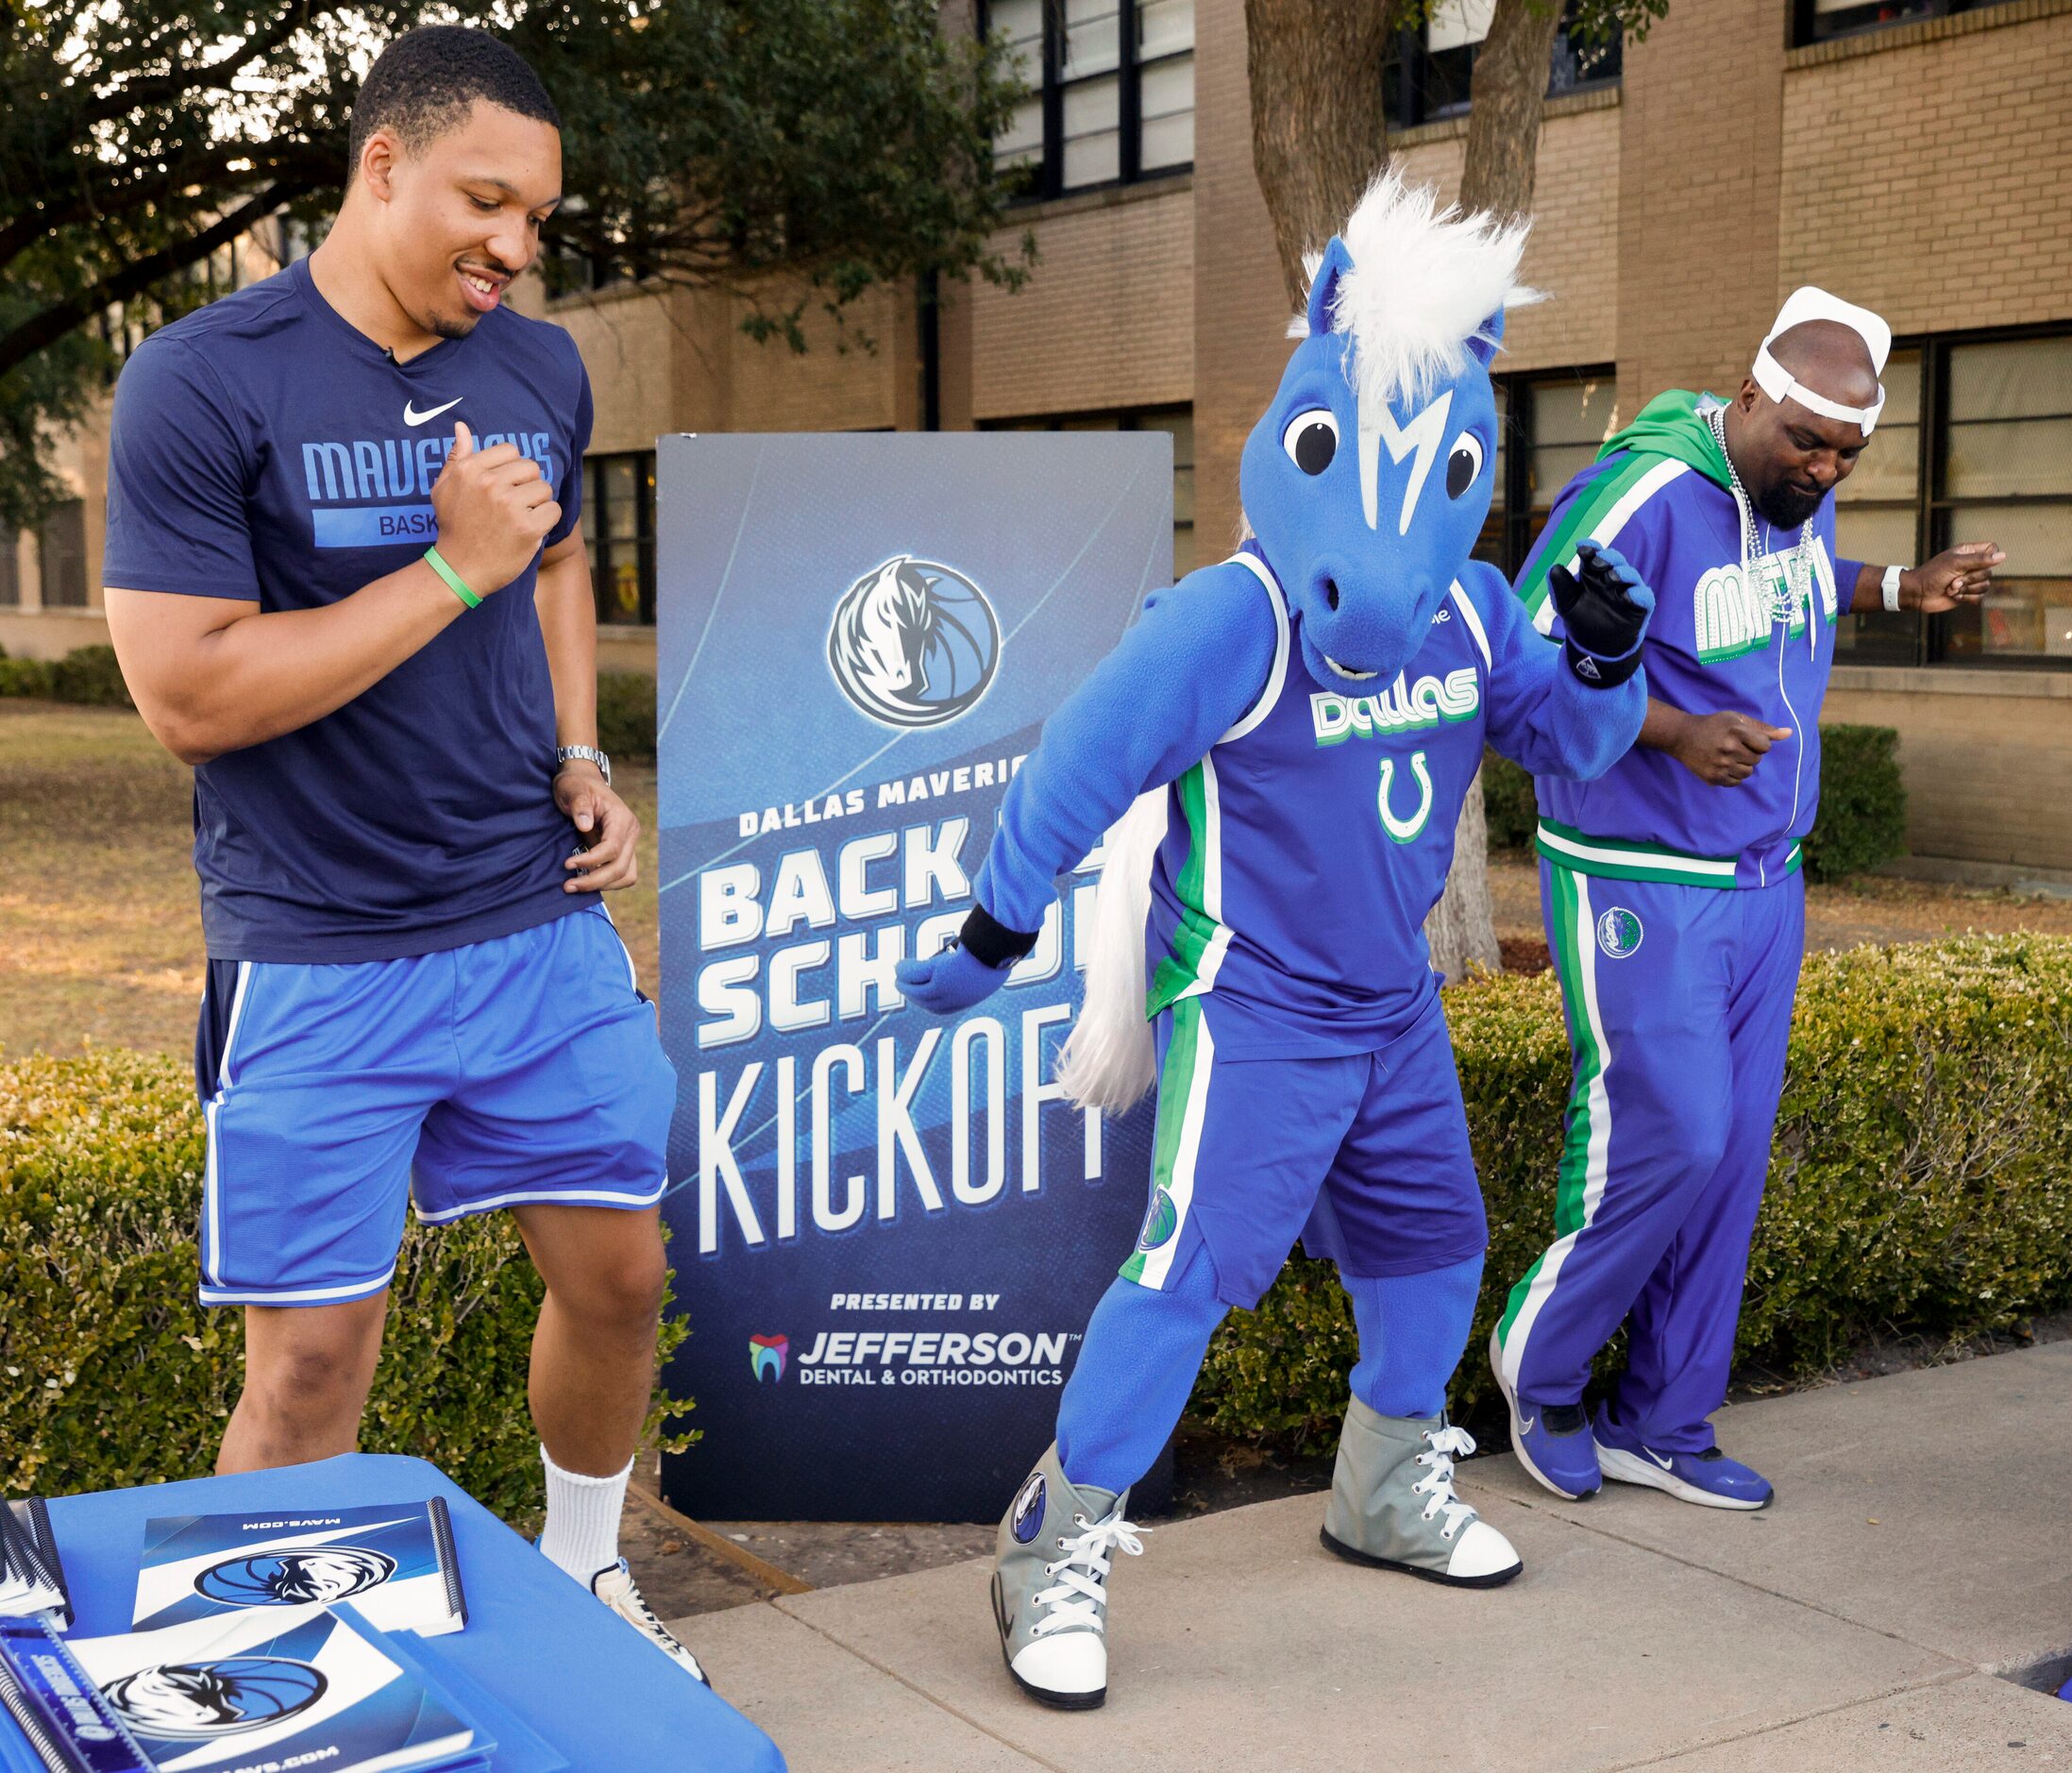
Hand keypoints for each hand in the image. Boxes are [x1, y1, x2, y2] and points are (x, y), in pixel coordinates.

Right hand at [429, 420, 562, 596]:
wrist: (459, 569)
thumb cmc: (454, 527)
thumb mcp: (444, 488)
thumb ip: (457, 456)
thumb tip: (461, 426)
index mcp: (470, 470)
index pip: (511, 451)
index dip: (513, 469)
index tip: (504, 488)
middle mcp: (489, 483)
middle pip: (532, 468)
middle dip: (528, 485)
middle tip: (514, 506)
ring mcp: (509, 505)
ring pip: (544, 488)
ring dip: (538, 504)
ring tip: (520, 518)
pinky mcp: (528, 527)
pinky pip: (554, 510)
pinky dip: (547, 521)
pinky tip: (530, 530)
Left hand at [555, 761, 639, 892]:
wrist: (583, 781)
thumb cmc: (577, 784)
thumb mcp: (573, 789)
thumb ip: (579, 805)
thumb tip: (585, 825)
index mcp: (622, 818)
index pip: (612, 848)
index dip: (590, 860)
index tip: (567, 865)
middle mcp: (630, 833)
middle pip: (620, 868)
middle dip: (595, 881)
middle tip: (568, 886)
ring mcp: (629, 843)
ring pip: (626, 876)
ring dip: (602, 885)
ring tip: (575, 886)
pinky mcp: (622, 851)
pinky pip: (621, 875)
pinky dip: (605, 882)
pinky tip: (585, 880)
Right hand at [896, 941, 1011, 1014]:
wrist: (999, 948)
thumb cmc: (999, 950)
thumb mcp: (990, 962)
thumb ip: (980, 964)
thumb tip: (978, 955)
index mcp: (970, 998)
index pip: (944, 1008)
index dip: (930, 1002)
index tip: (923, 994)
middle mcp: (956, 999)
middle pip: (927, 1002)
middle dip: (913, 995)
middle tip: (904, 985)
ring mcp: (945, 988)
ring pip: (916, 991)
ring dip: (904, 984)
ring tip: (898, 976)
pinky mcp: (938, 974)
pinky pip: (914, 974)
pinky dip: (904, 970)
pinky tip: (899, 965)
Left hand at [1550, 540, 1653, 683]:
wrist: (1595, 647)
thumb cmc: (1581, 618)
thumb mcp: (1566, 604)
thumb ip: (1560, 587)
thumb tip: (1554, 567)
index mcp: (1593, 574)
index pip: (1593, 555)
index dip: (1590, 549)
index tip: (1581, 547)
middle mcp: (1611, 578)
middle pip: (1614, 560)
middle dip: (1606, 558)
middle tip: (1596, 562)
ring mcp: (1627, 590)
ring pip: (1630, 575)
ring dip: (1622, 573)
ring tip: (1612, 578)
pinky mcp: (1640, 606)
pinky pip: (1643, 596)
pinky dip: (1638, 594)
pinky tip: (1628, 596)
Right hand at [1672, 710, 1790, 787]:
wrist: (1682, 737)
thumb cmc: (1713, 725)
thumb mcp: (1737, 720)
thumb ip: (1763, 728)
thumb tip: (1789, 733)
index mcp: (1736, 732)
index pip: (1765, 746)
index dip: (1759, 743)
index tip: (1746, 739)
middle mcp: (1729, 749)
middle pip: (1757, 760)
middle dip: (1750, 754)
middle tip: (1735, 747)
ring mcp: (1720, 764)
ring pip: (1748, 773)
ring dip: (1743, 766)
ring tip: (1729, 757)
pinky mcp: (1713, 777)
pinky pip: (1735, 783)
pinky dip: (1733, 776)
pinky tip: (1723, 766)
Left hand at [1905, 542, 2004, 613]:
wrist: (1917, 594)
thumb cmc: (1932, 574)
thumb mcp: (1955, 563)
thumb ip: (1979, 559)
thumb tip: (2003, 556)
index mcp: (1968, 552)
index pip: (1992, 548)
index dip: (1990, 556)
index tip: (1977, 562)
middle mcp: (1971, 565)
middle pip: (1989, 571)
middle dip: (1970, 578)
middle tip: (1953, 580)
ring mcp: (1969, 580)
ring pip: (1985, 585)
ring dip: (1967, 589)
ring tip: (1951, 588)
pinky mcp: (1967, 594)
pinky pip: (1980, 597)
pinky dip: (1967, 598)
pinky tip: (1955, 596)